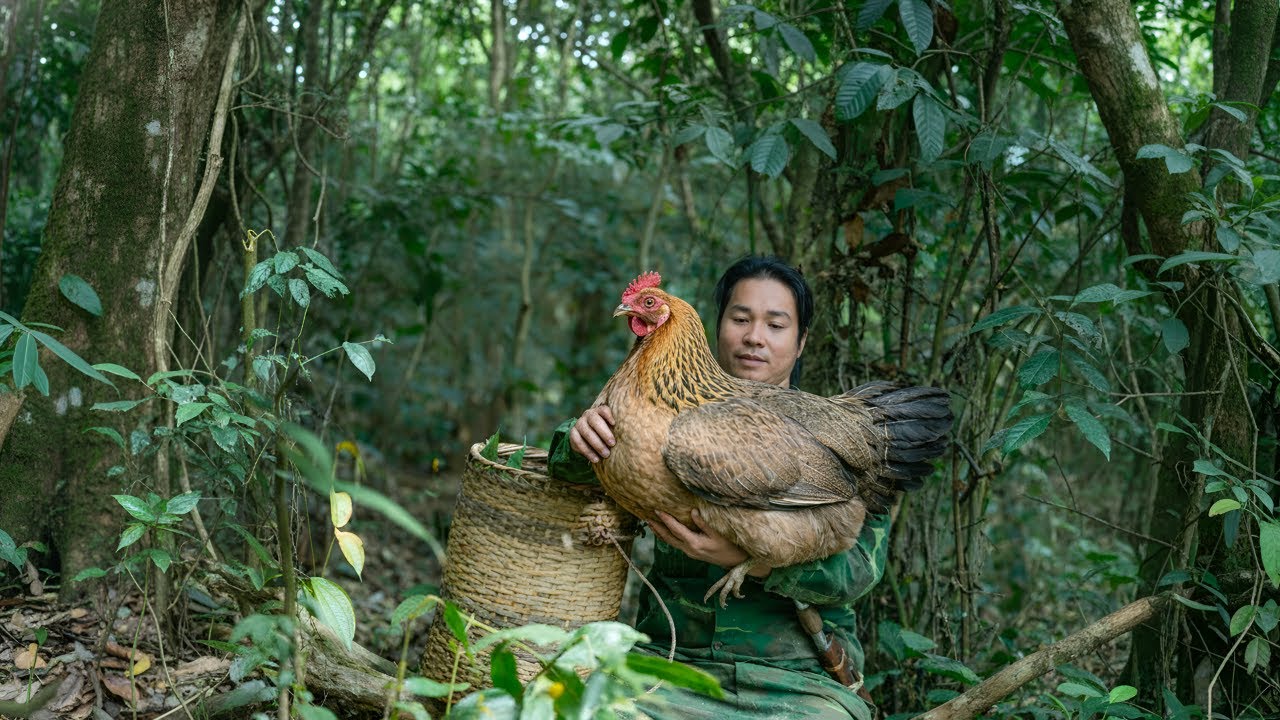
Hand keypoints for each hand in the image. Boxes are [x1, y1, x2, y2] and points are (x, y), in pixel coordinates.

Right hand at [569, 405, 614, 462]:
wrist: (587, 439)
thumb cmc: (605, 433)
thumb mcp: (611, 429)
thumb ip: (617, 429)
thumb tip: (630, 436)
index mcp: (599, 411)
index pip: (603, 410)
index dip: (608, 415)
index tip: (614, 423)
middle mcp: (587, 415)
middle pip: (594, 420)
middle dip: (604, 433)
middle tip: (613, 444)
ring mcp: (579, 424)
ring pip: (586, 432)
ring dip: (597, 444)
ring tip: (606, 454)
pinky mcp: (573, 434)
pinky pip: (578, 442)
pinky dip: (587, 452)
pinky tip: (596, 459)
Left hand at [650, 509, 770, 577]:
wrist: (736, 562)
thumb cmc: (730, 546)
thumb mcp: (718, 533)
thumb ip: (704, 523)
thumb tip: (692, 512)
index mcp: (695, 544)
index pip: (677, 530)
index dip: (666, 520)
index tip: (657, 510)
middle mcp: (689, 550)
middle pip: (669, 538)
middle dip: (658, 528)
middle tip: (647, 518)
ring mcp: (690, 553)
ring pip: (671, 542)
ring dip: (661, 533)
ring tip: (651, 523)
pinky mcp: (692, 553)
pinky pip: (676, 544)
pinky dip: (668, 537)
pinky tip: (665, 531)